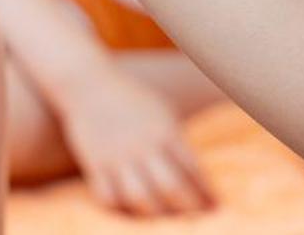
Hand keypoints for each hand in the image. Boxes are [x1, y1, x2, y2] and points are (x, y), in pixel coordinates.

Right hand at [54, 63, 216, 217]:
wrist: (89, 82)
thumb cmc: (132, 98)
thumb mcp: (162, 111)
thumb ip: (177, 141)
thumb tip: (197, 176)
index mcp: (165, 130)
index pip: (192, 168)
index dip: (206, 192)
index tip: (215, 207)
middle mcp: (143, 145)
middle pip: (171, 187)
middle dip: (187, 208)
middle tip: (194, 220)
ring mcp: (118, 156)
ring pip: (140, 197)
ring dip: (154, 213)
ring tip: (163, 218)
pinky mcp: (95, 164)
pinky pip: (108, 197)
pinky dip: (120, 208)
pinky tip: (130, 210)